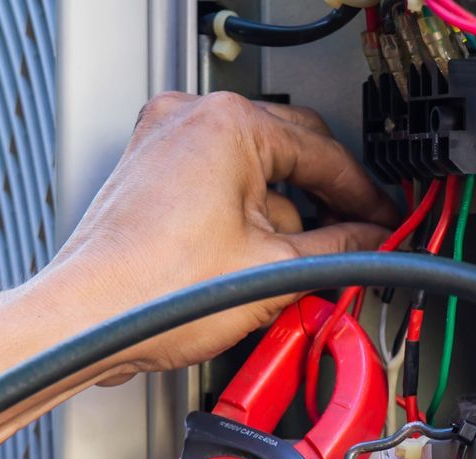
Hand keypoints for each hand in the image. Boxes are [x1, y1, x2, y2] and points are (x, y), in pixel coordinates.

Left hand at [23, 92, 398, 381]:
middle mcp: (192, 118)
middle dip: (326, 201)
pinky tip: (256, 260)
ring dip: (282, 215)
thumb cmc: (153, 292)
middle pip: (289, 151)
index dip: (365, 196)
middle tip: (358, 237)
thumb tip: (371, 243)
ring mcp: (165, 142)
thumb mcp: (274, 271)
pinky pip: (217, 183)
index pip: (324, 153)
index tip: (385, 221)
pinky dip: (243, 217)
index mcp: (229, 123)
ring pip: (252, 171)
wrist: (90, 323)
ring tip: (297, 265)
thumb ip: (339, 250)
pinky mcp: (150, 173)